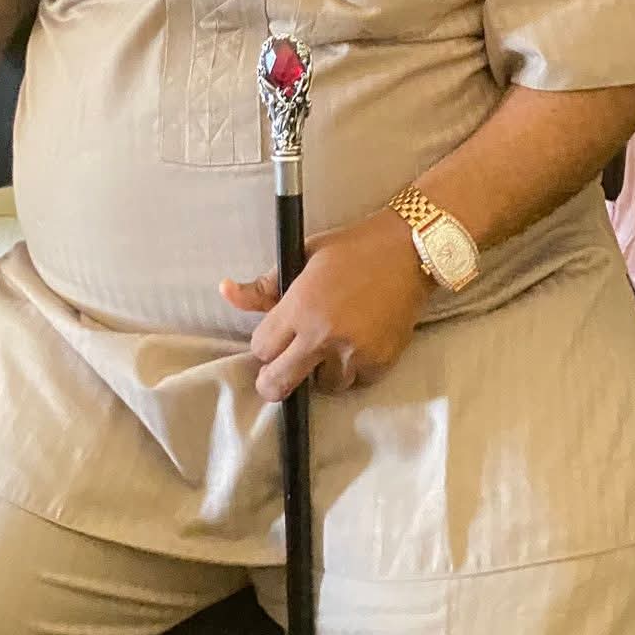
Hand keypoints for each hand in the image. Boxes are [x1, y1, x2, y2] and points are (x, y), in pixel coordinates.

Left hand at [220, 210, 431, 403]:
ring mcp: (353, 353)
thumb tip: (225, 290)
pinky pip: (355, 382)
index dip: (264, 346)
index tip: (273, 340)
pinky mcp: (379, 362)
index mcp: (299, 307)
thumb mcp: (302, 256)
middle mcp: (322, 335)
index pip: (260, 349)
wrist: (408, 250)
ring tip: (329, 347)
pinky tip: (355, 345)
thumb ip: (264, 284)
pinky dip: (352, 370)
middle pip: (279, 383)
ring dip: (320, 372)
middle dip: (273, 381)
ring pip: (321, 386)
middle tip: (279, 373)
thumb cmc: (351, 248)